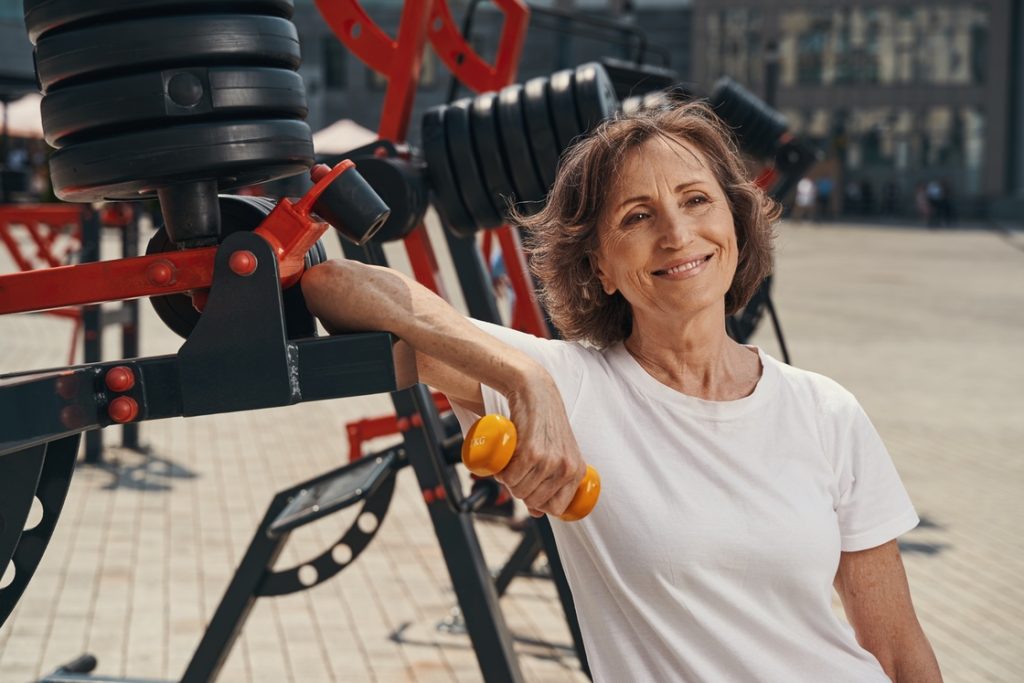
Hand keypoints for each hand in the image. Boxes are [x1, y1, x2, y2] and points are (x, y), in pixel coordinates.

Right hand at [495, 372, 586, 517]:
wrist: (535, 391)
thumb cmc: (545, 422)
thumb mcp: (558, 452)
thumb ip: (553, 482)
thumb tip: (537, 513)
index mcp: (577, 471)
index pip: (557, 508)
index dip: (539, 503)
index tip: (530, 490)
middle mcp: (566, 468)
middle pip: (534, 501)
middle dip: (520, 492)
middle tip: (515, 473)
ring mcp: (550, 460)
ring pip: (520, 491)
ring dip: (508, 482)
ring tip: (509, 466)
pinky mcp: (532, 451)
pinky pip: (511, 479)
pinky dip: (502, 476)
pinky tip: (503, 465)